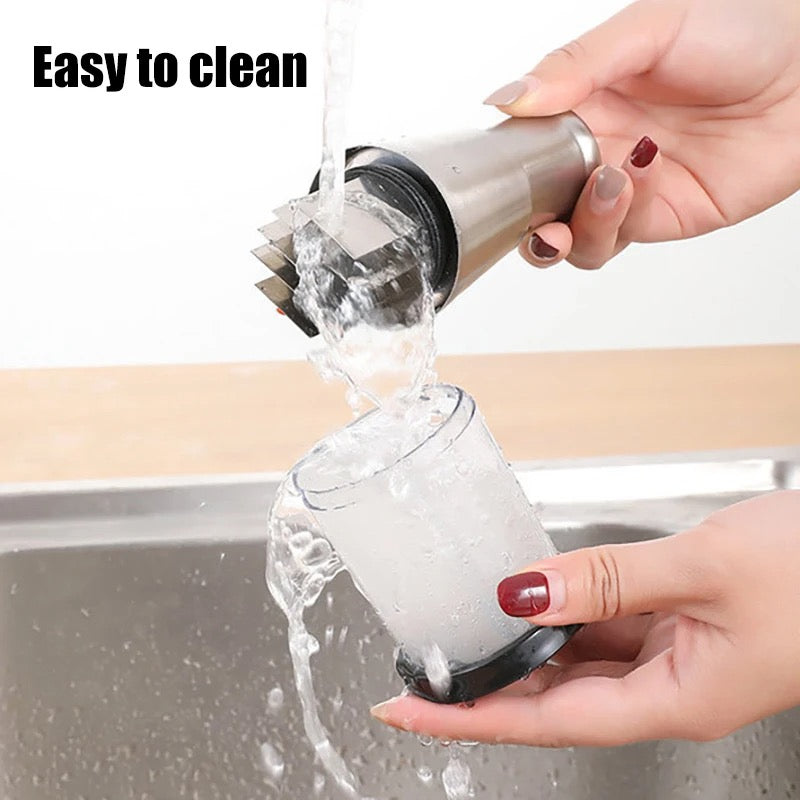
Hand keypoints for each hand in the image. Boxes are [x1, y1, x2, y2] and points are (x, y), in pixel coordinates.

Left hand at [370, 491, 799, 745]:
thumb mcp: (701, 569)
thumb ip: (606, 580)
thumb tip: (524, 590)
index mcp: (677, 699)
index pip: (549, 722)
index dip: (475, 719)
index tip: (413, 714)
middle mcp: (668, 688)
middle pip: (554, 700)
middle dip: (485, 691)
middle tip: (422, 678)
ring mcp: (671, 657)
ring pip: (575, 663)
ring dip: (520, 652)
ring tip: (463, 641)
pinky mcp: (674, 625)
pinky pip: (602, 628)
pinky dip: (562, 616)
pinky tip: (531, 600)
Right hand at [482, 0, 799, 269]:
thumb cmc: (744, 27)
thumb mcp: (649, 28)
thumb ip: (575, 66)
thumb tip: (504, 98)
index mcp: (583, 104)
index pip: (523, 150)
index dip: (507, 169)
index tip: (501, 170)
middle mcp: (598, 151)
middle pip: (539, 208)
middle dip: (529, 221)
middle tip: (537, 212)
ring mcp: (628, 189)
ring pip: (573, 236)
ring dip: (575, 224)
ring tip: (606, 182)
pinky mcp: (662, 216)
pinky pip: (618, 238)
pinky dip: (614, 221)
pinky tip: (634, 181)